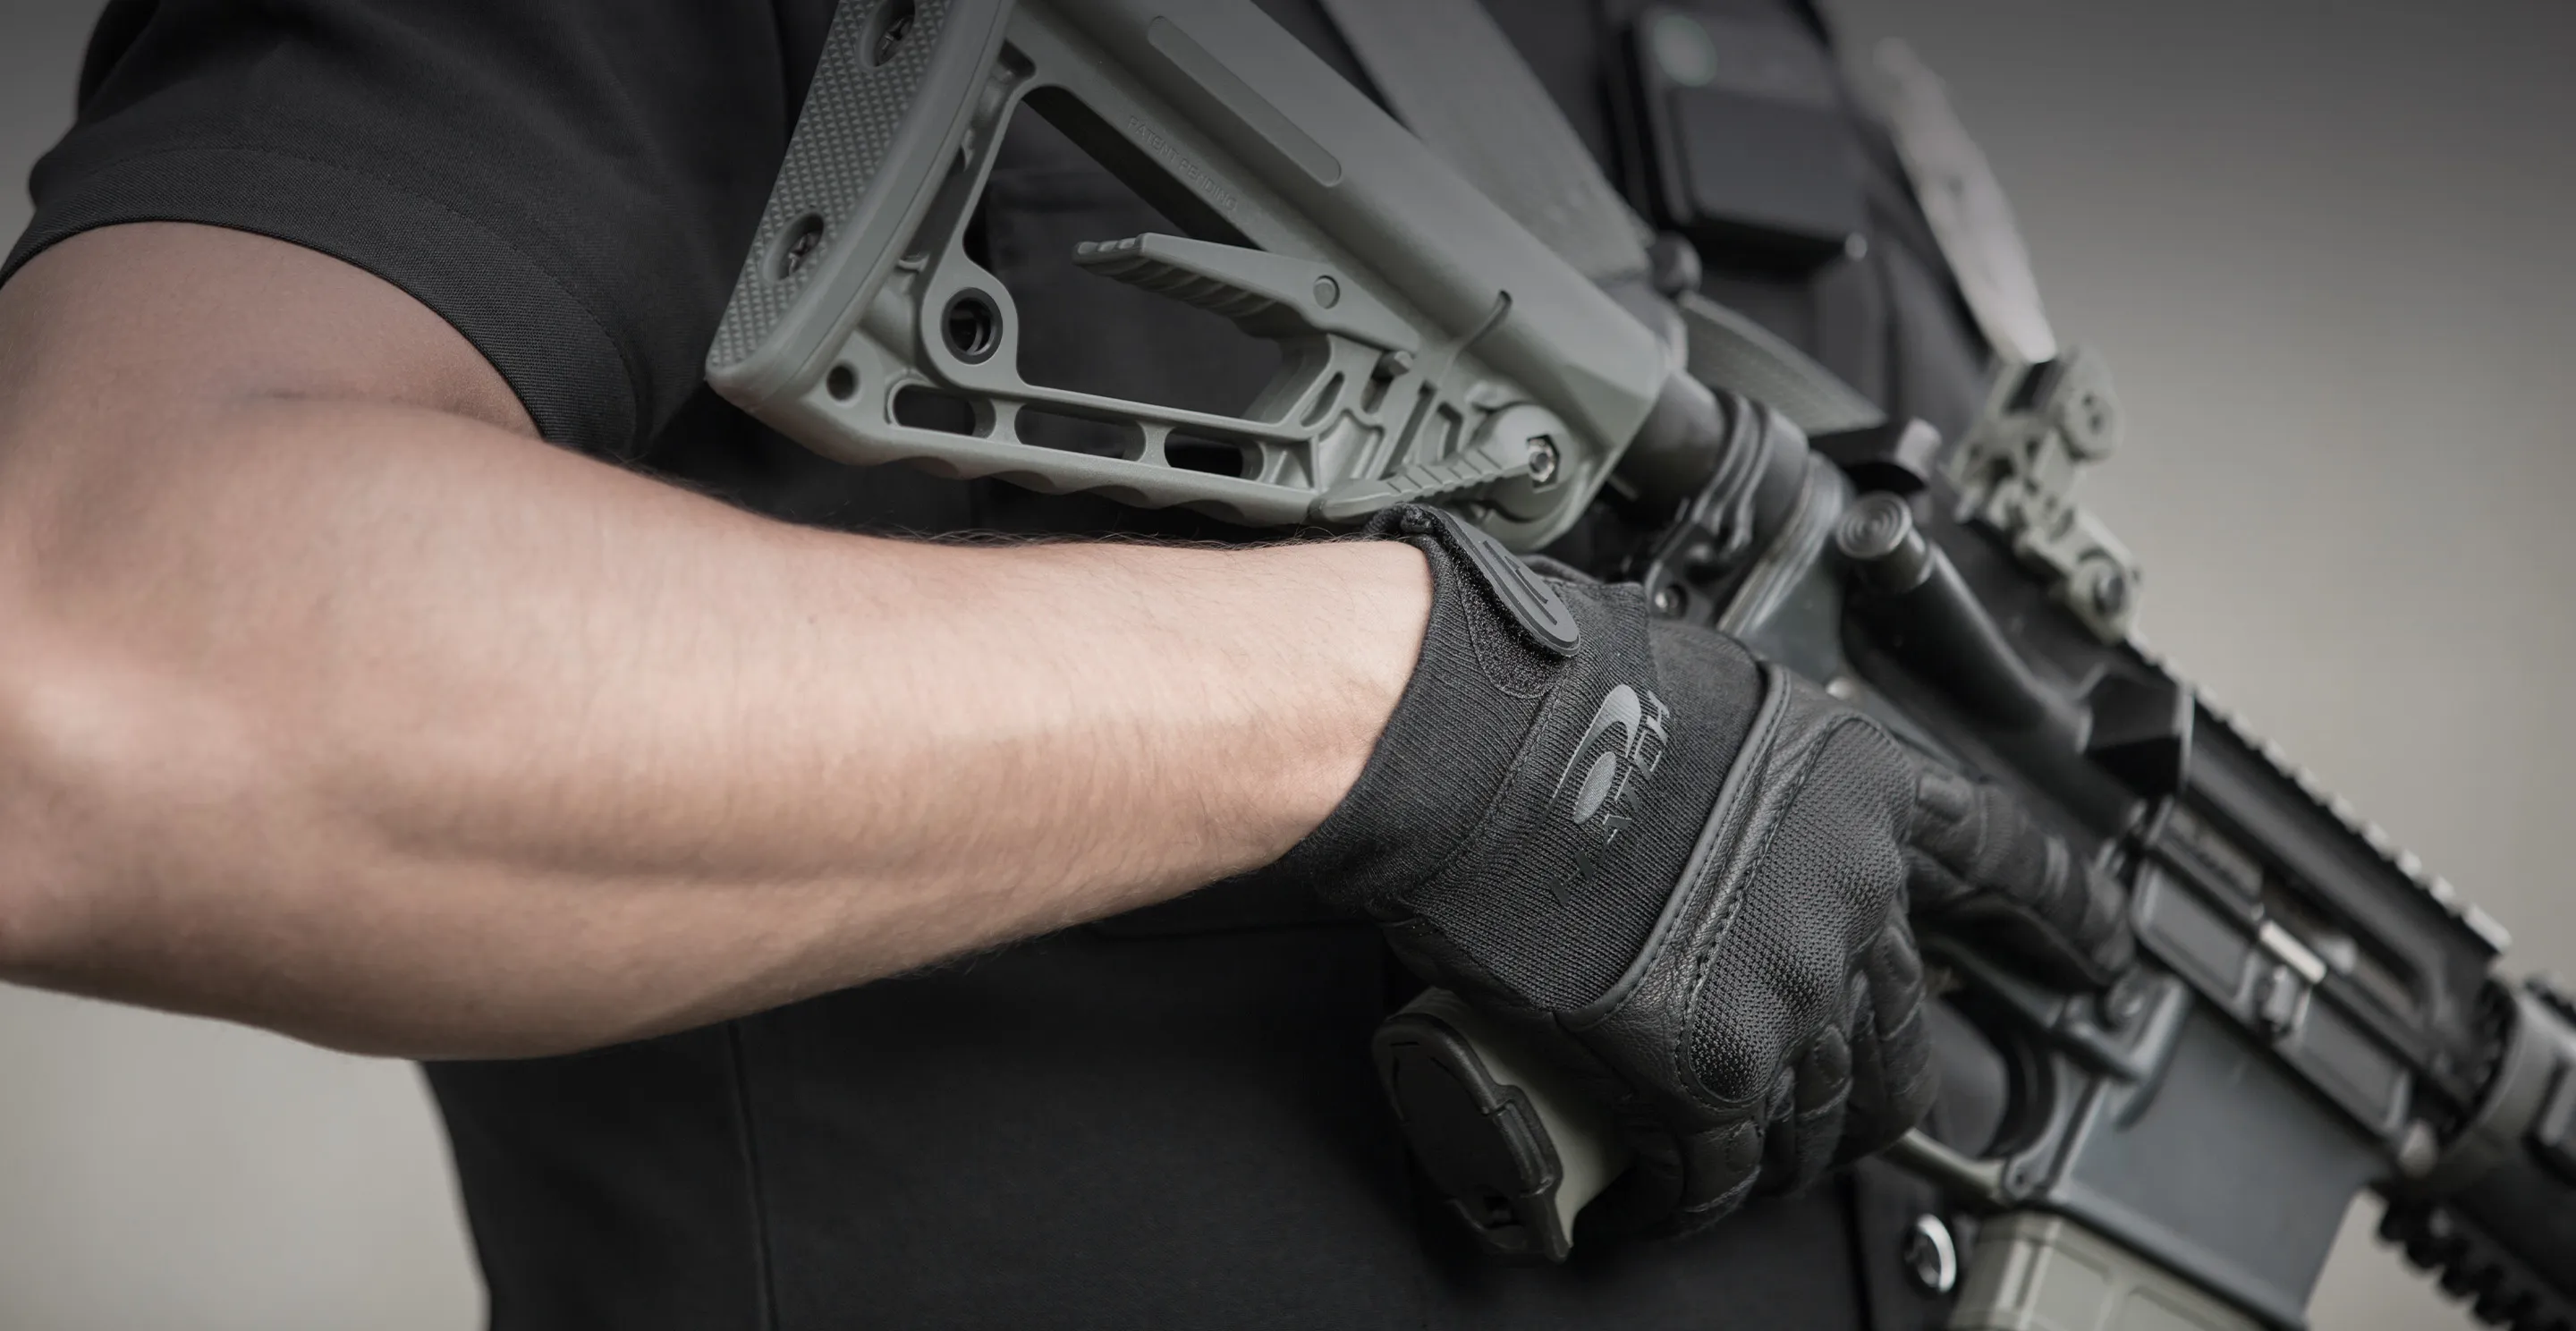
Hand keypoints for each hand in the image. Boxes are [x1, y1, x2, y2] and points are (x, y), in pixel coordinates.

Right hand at [1238, 505, 2131, 1230]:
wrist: (1469, 740)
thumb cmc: (1547, 686)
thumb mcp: (1694, 689)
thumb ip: (1743, 768)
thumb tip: (1710, 806)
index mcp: (1854, 783)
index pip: (1997, 856)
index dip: (2058, 913)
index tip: (2100, 950)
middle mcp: (1848, 893)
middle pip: (1901, 1030)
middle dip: (1871, 1086)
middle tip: (1831, 1112)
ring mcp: (1786, 987)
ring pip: (1818, 1115)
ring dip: (1777, 1155)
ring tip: (1720, 1164)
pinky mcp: (1704, 1065)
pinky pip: (1720, 1167)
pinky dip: (1692, 1195)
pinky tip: (1660, 1197)